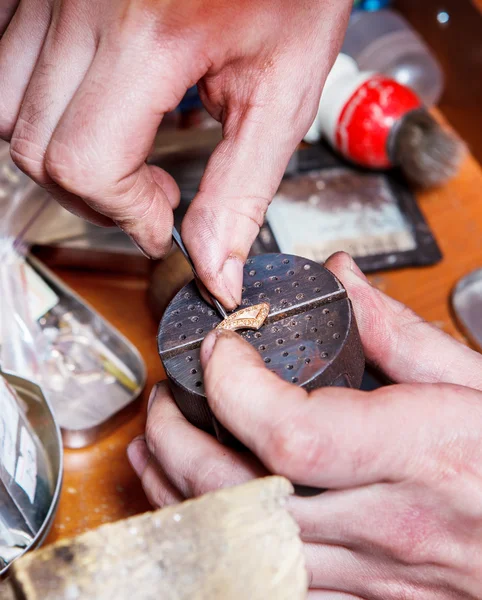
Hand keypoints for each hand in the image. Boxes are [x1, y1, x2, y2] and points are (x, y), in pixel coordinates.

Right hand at [0, 0, 349, 307]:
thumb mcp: (282, 93)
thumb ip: (241, 190)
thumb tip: (214, 267)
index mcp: (152, 33)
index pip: (85, 162)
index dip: (122, 213)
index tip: (159, 224)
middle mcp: (87, 5)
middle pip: (37, 148)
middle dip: (95, 196)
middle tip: (148, 197)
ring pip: (9, 111)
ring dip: (61, 158)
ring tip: (122, 157)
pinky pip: (8, 67)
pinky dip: (41, 110)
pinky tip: (95, 111)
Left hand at [129, 252, 481, 597]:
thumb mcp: (473, 381)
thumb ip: (396, 330)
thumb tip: (341, 280)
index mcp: (411, 455)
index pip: (290, 432)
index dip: (234, 386)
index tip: (219, 348)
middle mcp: (381, 522)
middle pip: (242, 493)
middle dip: (178, 442)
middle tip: (165, 401)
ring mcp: (367, 570)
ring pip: (240, 543)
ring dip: (178, 494)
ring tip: (154, 451)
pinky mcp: (363, 596)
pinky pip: (270, 581)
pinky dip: (218, 541)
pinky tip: (197, 511)